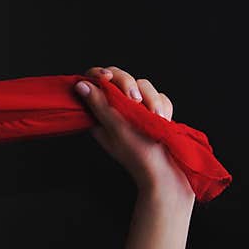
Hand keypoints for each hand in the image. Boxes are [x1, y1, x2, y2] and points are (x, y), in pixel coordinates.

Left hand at [75, 66, 193, 199]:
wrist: (167, 174)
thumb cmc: (139, 154)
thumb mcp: (115, 128)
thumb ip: (99, 105)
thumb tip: (81, 85)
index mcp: (101, 113)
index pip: (95, 82)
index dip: (100, 74)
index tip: (107, 77)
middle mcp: (118, 108)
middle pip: (121, 78)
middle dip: (130, 85)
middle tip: (136, 100)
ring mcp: (138, 110)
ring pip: (144, 86)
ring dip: (153, 99)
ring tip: (158, 117)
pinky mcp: (155, 113)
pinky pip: (160, 97)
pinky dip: (164, 107)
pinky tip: (165, 121)